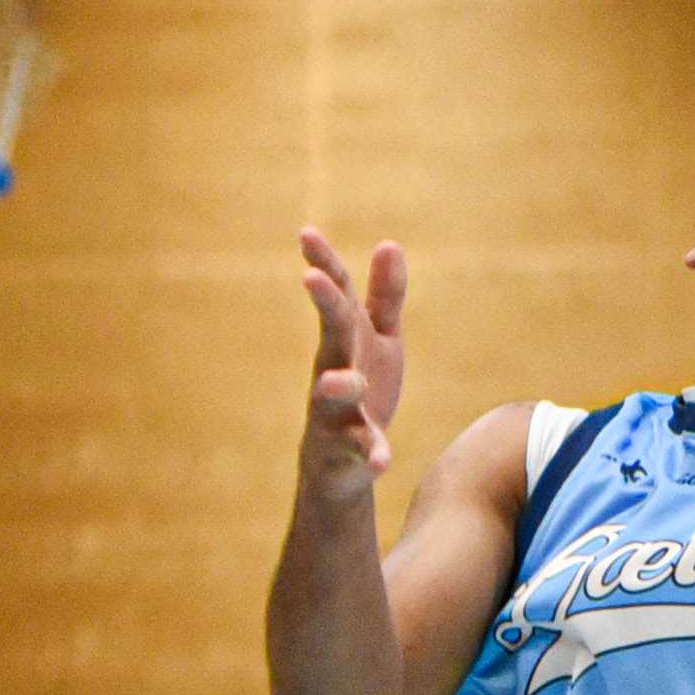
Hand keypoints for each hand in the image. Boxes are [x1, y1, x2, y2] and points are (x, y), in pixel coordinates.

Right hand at [297, 230, 408, 503]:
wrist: (342, 462)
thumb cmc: (362, 388)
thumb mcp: (379, 339)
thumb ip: (385, 296)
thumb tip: (389, 243)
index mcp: (345, 338)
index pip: (335, 294)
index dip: (323, 263)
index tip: (305, 233)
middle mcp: (334, 368)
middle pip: (332, 333)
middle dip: (326, 305)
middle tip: (313, 278)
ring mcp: (337, 410)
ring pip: (334, 395)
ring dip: (339, 384)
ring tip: (344, 381)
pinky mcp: (349, 449)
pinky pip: (360, 450)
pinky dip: (371, 453)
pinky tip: (382, 462)